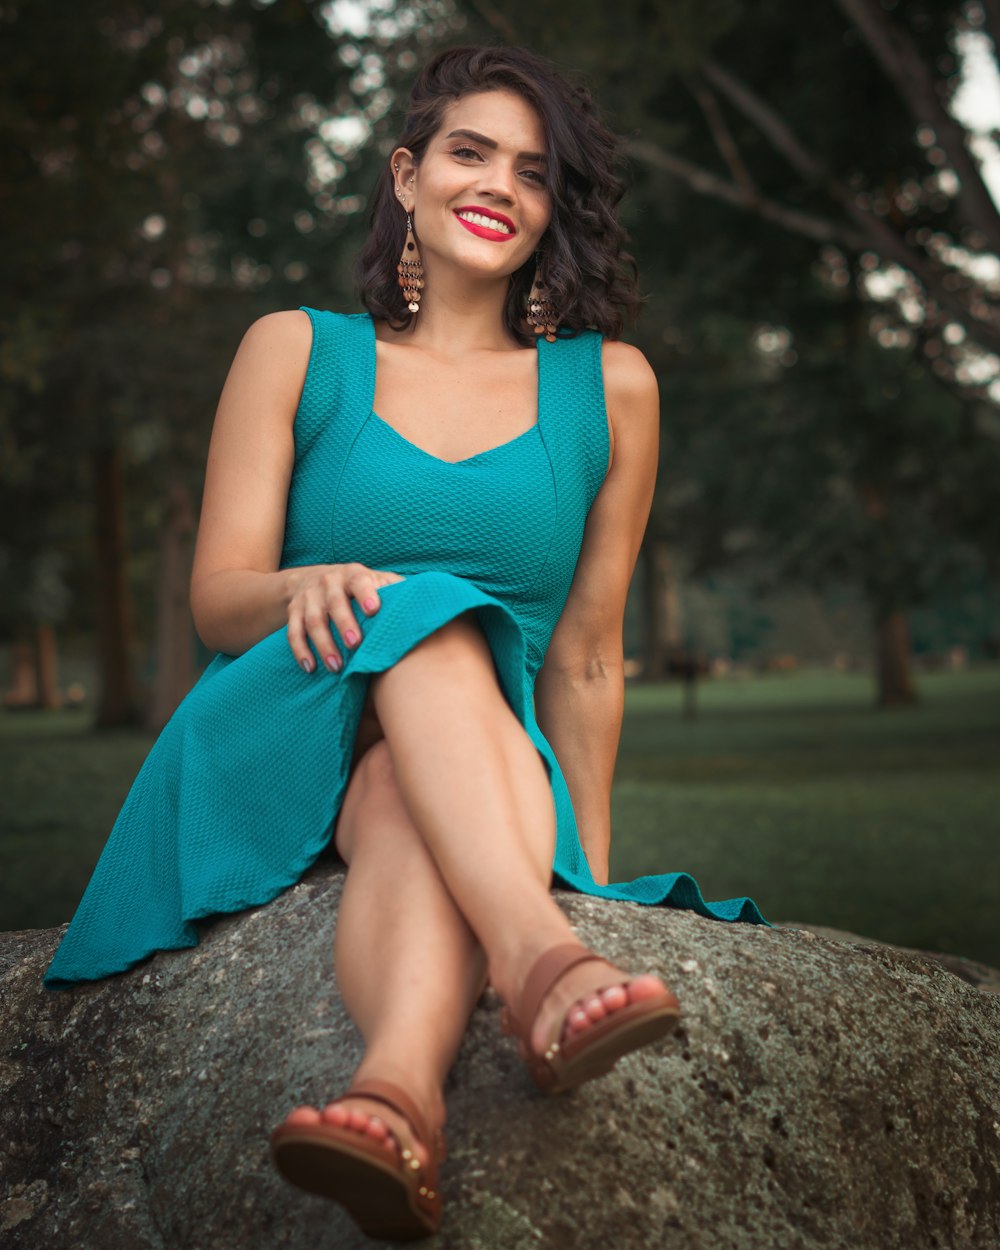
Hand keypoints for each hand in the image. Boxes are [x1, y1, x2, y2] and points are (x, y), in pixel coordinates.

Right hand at [286, 562, 404, 673]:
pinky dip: (300, 650)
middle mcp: (329, 582)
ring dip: (323, 644)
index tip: (373, 610)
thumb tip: (427, 600)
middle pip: (334, 603)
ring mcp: (309, 596)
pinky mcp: (294, 610)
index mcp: (354, 575)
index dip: (366, 594)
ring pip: (313, 620)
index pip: (360, 581)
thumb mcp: (377, 581)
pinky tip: (310, 668)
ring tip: (336, 667)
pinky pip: (293, 632)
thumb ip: (397, 589)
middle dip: (344, 624)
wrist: (312, 578)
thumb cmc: (357, 587)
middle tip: (355, 645)